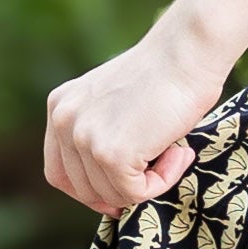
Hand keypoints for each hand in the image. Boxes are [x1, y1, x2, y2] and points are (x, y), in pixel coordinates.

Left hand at [43, 15, 231, 216]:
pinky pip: (136, 194)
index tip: (122, 190)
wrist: (187, 53)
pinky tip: (180, 153)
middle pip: (83, 190)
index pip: (59, 173)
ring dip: (150, 183)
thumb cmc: (167, 74)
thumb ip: (101, 131)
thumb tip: (110, 184)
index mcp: (59, 106)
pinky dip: (164, 181)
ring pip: (112, 195)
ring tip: (175, 152)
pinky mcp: (110, 154)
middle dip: (122, 191)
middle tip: (159, 169)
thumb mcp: (114, 101)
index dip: (91, 191)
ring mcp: (84, 138)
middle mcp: (63, 121)